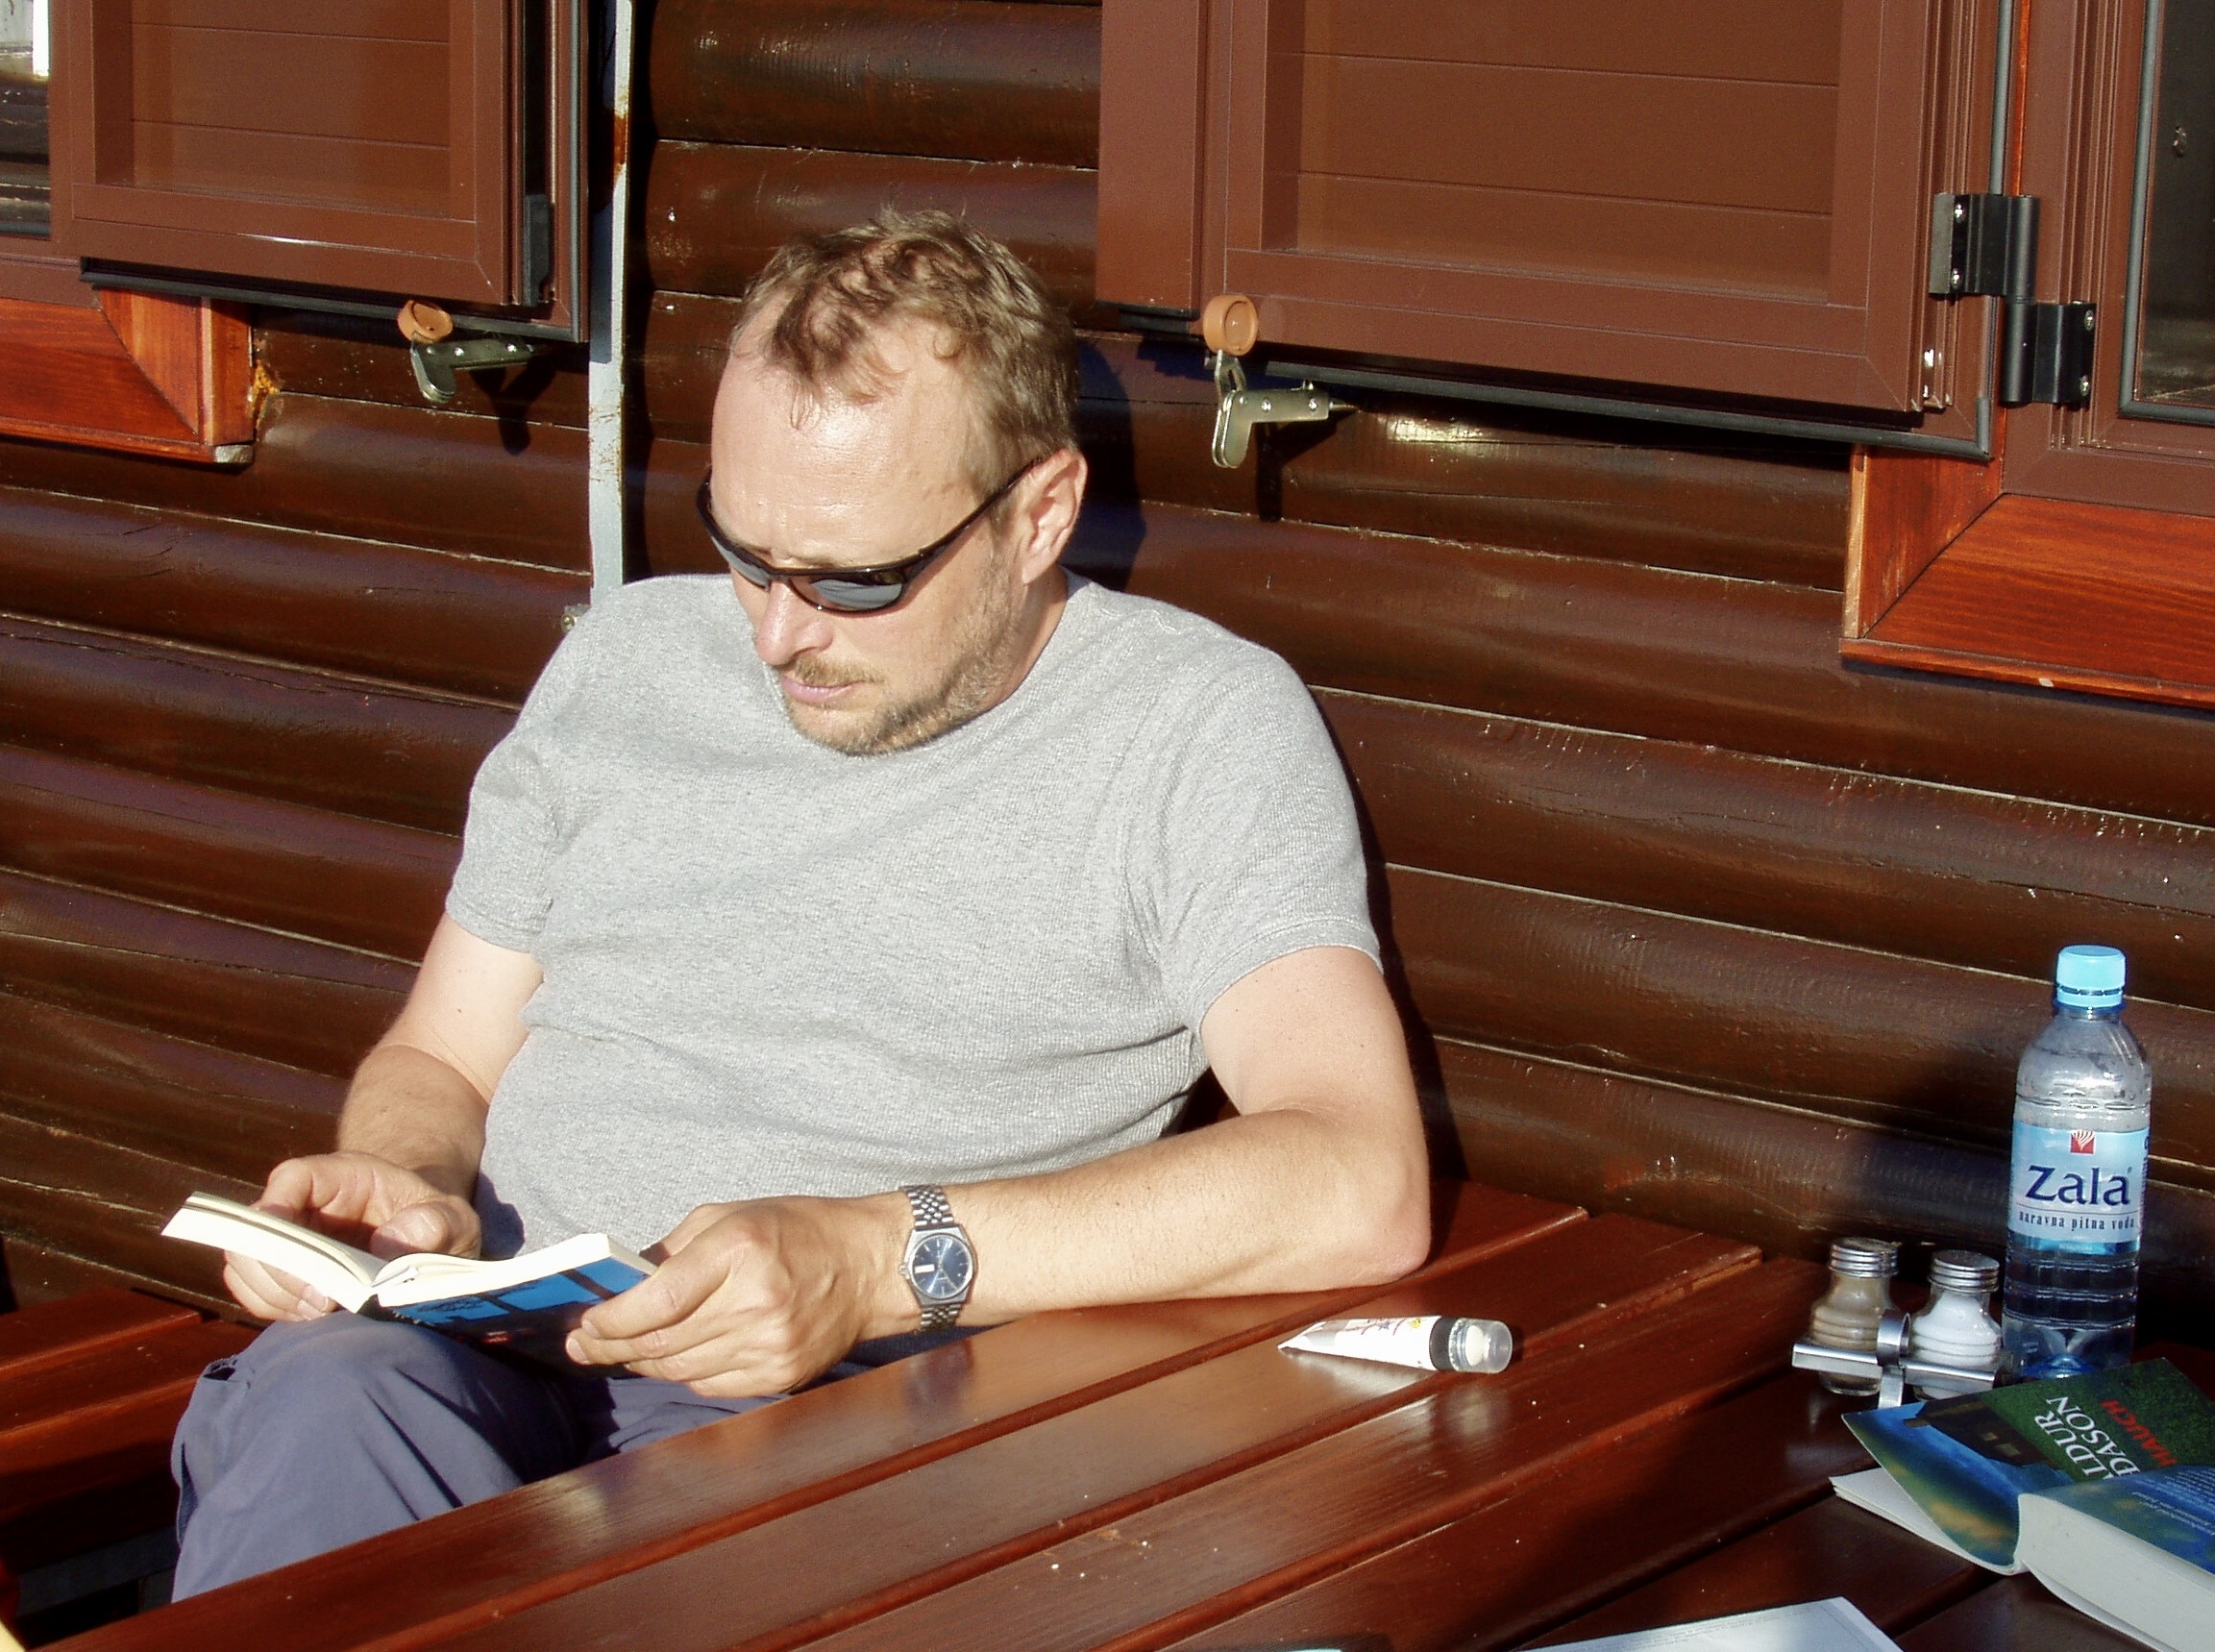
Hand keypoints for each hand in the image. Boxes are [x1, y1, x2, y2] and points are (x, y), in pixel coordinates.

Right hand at [223, 1151, 480, 1322]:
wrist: (424, 1237)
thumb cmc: (434, 1218)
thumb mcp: (450, 1216)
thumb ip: (433, 1224)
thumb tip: (389, 1252)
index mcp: (338, 1176)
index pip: (290, 1180)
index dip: (282, 1216)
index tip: (308, 1261)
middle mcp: (300, 1205)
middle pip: (255, 1232)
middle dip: (279, 1273)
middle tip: (321, 1303)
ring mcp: (286, 1240)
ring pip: (246, 1267)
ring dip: (275, 1298)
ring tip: (322, 1314)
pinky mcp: (284, 1274)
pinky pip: (257, 1293)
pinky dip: (277, 1311)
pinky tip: (315, 1321)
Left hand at [565, 1194, 905, 1396]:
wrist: (871, 1267)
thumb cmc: (800, 1231)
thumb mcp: (733, 1215)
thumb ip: (673, 1249)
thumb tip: (621, 1286)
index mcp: (739, 1251)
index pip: (657, 1301)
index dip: (610, 1321)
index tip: (584, 1324)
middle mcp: (754, 1302)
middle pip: (661, 1342)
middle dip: (611, 1346)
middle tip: (583, 1345)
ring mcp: (770, 1345)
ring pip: (680, 1370)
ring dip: (642, 1363)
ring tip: (621, 1350)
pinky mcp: (780, 1375)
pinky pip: (711, 1386)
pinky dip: (683, 1375)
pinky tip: (672, 1359)